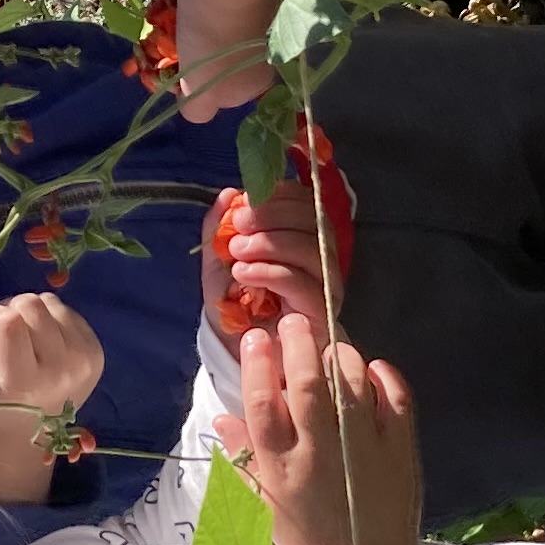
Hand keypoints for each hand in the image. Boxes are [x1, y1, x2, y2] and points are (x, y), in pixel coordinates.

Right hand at [0, 294, 107, 504]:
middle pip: (30, 305)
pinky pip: (66, 310)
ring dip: (28, 315)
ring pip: (49, 302)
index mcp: (24, 384)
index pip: (6, 321)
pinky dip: (48, 320)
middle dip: (8, 314)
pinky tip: (40, 347)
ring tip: (21, 346)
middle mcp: (62, 372)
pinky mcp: (96, 353)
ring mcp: (84, 362)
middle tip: (1, 346)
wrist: (17, 435)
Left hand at [167, 0, 278, 123]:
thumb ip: (198, 108)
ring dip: (213, 30)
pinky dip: (223, 8)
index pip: (222, 94)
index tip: (181, 63)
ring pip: (233, 39)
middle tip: (183, 37)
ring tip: (193, 13)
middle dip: (207, 56)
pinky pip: (239, 13)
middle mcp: (269, 62)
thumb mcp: (196, 81)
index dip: (199, 81)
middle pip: (229, 67)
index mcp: (253, 86)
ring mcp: (269, 28)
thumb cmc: (208, 34)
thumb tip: (197, 115)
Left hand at [207, 177, 346, 338]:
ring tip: (237, 251)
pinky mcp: (320, 309)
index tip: (247, 202)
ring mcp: (325, 283)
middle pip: (313, 221)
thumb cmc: (236, 302)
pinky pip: (300, 282)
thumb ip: (219, 228)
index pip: (306, 203)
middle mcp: (322, 256)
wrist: (243, 351)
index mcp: (302, 235)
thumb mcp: (218, 260)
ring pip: (310, 248)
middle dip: (273, 216)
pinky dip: (269, 271)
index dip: (280, 195)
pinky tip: (244, 273)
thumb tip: (227, 194)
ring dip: (270, 243)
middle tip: (239, 224)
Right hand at [212, 312, 422, 544]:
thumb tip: (223, 419)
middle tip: (293, 322)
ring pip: (349, 380)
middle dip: (297, 342)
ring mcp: (363, 446)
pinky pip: (395, 397)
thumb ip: (243, 458)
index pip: (260, 401)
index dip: (255, 363)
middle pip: (304, 380)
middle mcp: (319, 449)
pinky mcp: (401, 448)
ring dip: (339, 355)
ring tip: (332, 348)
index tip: (255, 338)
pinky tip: (374, 369)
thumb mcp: (263, 501)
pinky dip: (384, 375)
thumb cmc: (307, 536)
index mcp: (280, 464)